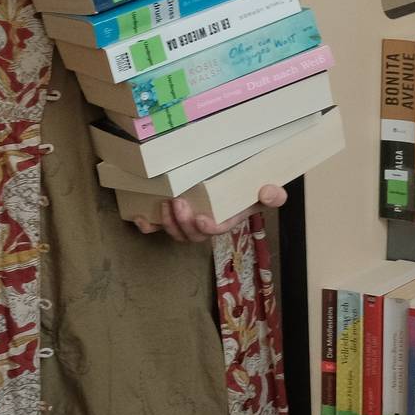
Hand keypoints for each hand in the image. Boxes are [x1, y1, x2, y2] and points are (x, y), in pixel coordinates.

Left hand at [133, 184, 287, 240]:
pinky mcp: (175, 214)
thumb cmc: (252, 186)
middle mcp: (208, 223)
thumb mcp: (269, 190)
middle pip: (193, 235)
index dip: (209, 228)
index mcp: (229, 219)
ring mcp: (190, 219)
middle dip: (183, 223)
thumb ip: (274, 194)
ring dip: (168, 223)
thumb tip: (267, 191)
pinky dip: (148, 225)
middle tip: (178, 202)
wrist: (238, 179)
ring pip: (176, 233)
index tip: (202, 219)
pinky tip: (140, 216)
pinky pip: (159, 227)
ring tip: (165, 204)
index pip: (219, 229)